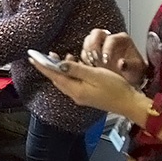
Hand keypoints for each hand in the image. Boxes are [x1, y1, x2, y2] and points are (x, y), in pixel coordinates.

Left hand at [30, 54, 146, 118]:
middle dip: (48, 67)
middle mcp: (74, 95)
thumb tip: (59, 64)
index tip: (32, 57)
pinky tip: (73, 66)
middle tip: (42, 55)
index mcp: (75, 90)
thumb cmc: (116, 88)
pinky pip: (72, 83)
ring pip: (64, 81)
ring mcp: (80, 96)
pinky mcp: (86, 96)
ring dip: (59, 69)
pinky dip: (69, 74)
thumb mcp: (95, 75)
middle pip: (57, 79)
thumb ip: (76, 69)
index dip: (42, 66)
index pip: (54, 75)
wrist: (129, 104)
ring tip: (59, 57)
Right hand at [80, 30, 146, 86]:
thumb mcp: (137, 69)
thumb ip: (129, 66)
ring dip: (87, 52)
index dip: (107, 49)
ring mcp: (100, 46)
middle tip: (95, 58)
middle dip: (93, 45)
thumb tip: (121, 63)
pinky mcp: (93, 54)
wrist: (131, 78)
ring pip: (88, 40)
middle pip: (96, 33)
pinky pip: (84, 52)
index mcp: (122, 39)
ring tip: (92, 63)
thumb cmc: (135, 71)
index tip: (106, 60)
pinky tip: (90, 67)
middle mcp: (109, 39)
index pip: (111, 38)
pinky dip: (84, 59)